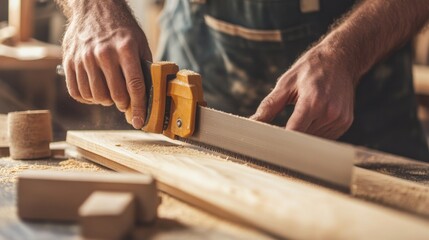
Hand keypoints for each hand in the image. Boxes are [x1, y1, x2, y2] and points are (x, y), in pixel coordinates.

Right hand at [62, 2, 151, 128]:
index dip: (139, 108)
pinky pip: (77, 92)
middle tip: (124, 102)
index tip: (140, 121)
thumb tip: (149, 94)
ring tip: (109, 94)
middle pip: (115, 94)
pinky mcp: (69, 60)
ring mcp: (84, 58)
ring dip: (105, 101)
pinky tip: (94, 92)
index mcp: (125, 49)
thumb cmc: (121, 28)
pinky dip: (88, 98)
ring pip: (96, 96)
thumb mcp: (140, 42)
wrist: (94, 8)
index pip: (134, 86)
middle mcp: (104, 54)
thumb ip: (144, 67)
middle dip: (123, 104)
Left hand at [251, 44, 355, 139]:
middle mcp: (329, 112)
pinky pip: (324, 138)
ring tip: (295, 121)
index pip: (294, 131)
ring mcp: (339, 120)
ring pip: (313, 141)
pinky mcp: (345, 123)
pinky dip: (313, 134)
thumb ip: (269, 106)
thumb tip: (253, 122)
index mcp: (313, 101)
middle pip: (302, 138)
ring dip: (301, 136)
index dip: (280, 140)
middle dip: (288, 138)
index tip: (268, 143)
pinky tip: (310, 120)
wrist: (340, 60)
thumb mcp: (286, 83)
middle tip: (275, 133)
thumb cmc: (310, 69)